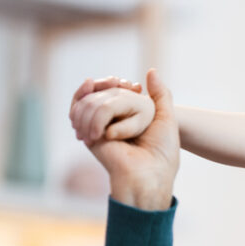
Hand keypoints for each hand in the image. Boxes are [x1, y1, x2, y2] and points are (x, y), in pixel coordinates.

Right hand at [82, 69, 178, 210]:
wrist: (150, 174)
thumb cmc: (163, 151)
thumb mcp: (166, 118)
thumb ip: (160, 94)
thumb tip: (151, 70)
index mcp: (129, 118)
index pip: (113, 91)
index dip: (114, 82)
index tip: (133, 86)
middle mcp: (112, 123)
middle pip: (99, 93)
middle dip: (104, 86)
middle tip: (119, 84)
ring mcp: (99, 129)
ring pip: (88, 100)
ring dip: (97, 97)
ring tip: (114, 100)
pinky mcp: (89, 136)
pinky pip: (78, 110)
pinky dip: (83, 101)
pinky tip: (91, 96)